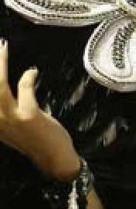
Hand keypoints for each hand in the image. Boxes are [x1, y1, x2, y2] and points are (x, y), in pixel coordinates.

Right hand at [0, 40, 79, 180]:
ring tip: (2, 47)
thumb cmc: (38, 141)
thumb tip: (13, 83)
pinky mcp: (29, 116)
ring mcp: (11, 118)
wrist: (56, 161)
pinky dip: (28, 78)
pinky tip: (33, 72)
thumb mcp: (15, 126)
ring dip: (0, 64)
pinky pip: (25, 89)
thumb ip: (8, 108)